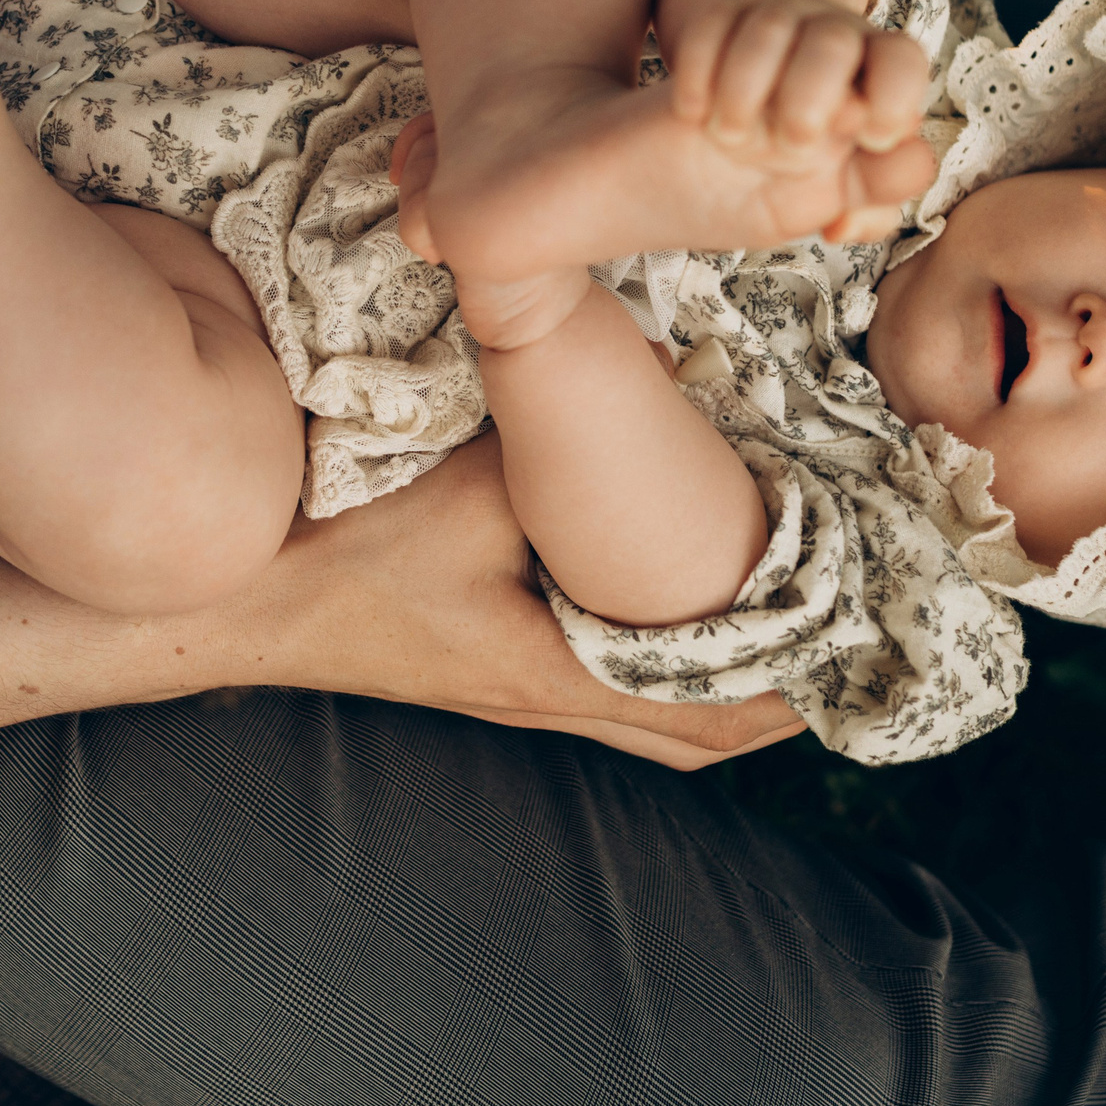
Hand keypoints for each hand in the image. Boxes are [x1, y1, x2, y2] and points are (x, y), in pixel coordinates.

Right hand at [229, 431, 805, 768]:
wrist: (247, 602)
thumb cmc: (346, 551)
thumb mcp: (463, 487)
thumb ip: (556, 439)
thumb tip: (658, 367)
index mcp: (555, 674)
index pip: (706, 713)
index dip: (789, 696)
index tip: (858, 658)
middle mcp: (547, 699)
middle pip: (694, 738)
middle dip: (777, 704)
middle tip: (848, 652)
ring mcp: (519, 692)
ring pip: (652, 720)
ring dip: (722, 690)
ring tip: (788, 636)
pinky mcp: (494, 666)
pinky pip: (606, 687)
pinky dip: (663, 666)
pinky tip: (676, 614)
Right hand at [668, 0, 936, 231]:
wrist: (683, 179)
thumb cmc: (767, 188)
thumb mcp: (826, 201)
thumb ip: (878, 185)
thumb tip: (910, 154)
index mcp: (869, 82)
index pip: (902, 61)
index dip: (896, 95)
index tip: (874, 140)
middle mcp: (827, 44)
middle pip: (835, 40)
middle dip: (812, 95)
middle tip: (792, 143)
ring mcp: (771, 27)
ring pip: (770, 28)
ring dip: (744, 93)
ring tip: (730, 140)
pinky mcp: (716, 22)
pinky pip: (711, 29)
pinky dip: (699, 79)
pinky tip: (695, 115)